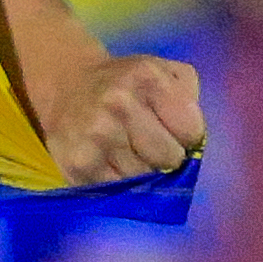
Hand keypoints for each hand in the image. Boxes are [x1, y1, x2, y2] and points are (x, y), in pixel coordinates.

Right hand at [42, 52, 203, 184]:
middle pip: (169, 158)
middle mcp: (119, 103)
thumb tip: (195, 141)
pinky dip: (120, 183)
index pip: (192, 131)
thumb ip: (189, 96)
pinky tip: (112, 164)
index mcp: (147, 76)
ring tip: (129, 153)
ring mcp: (97, 134)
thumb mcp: (164, 71)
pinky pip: (118, 190)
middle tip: (152, 146)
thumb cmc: (127, 83)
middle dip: (167, 157)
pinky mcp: (79, 164)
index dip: (187, 136)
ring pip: (145, 179)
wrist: (68, 86)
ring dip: (143, 173)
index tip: (174, 131)